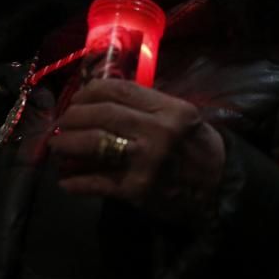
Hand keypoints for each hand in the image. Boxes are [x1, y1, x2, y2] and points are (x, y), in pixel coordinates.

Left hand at [50, 78, 224, 227]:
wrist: (220, 190)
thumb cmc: (198, 148)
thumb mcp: (180, 117)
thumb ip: (147, 106)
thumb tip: (100, 102)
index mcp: (169, 109)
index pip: (118, 89)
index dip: (90, 91)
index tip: (77, 98)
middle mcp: (157, 131)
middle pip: (101, 114)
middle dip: (73, 116)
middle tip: (62, 122)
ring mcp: (145, 161)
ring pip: (93, 142)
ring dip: (67, 143)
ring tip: (58, 145)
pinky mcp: (136, 190)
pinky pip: (97, 182)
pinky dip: (76, 182)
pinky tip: (66, 181)